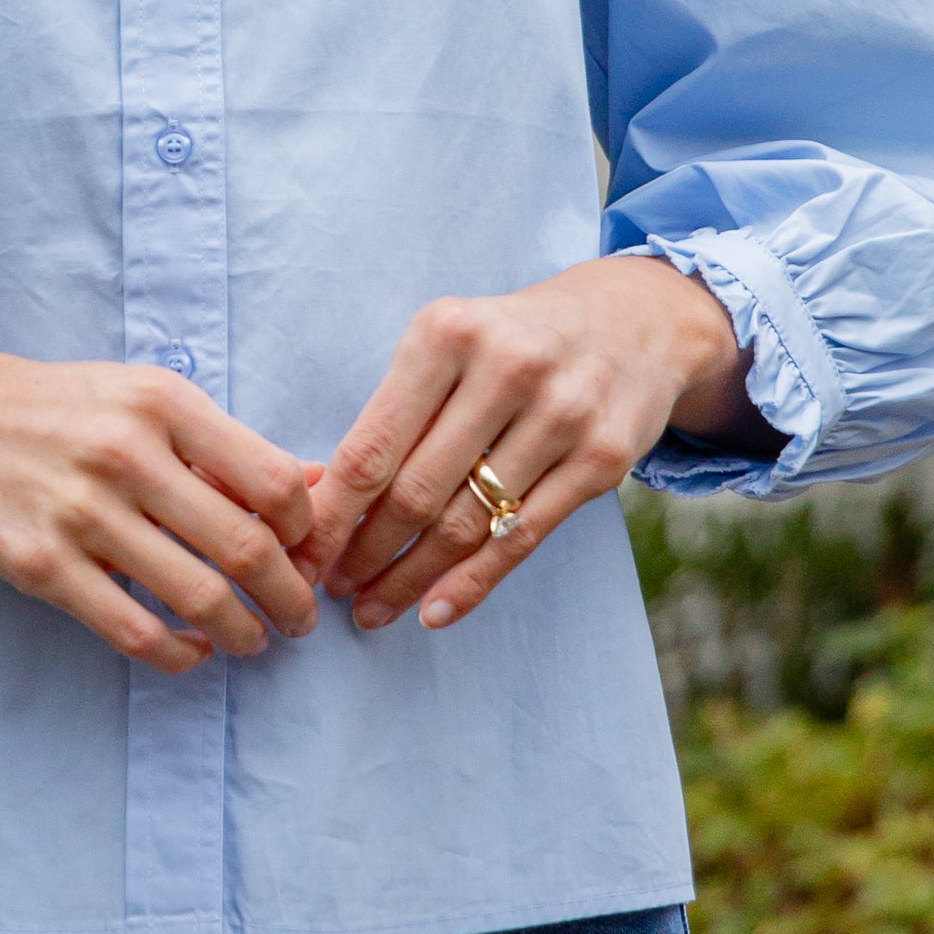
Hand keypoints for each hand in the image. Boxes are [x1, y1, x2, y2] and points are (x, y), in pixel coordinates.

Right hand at [0, 321, 317, 672]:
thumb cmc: (41, 406)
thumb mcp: (131, 396)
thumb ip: (213, 443)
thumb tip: (311, 488)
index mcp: (161, 402)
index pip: (274, 480)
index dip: (307, 532)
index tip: (309, 555)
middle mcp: (127, 452)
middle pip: (247, 546)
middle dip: (290, 597)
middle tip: (300, 619)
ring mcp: (82, 512)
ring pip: (198, 596)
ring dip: (242, 633)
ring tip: (252, 642)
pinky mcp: (41, 564)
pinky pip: (134, 629)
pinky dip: (178, 654)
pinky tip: (189, 653)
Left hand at [302, 259, 759, 634]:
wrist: (634, 321)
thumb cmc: (512, 340)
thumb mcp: (449, 341)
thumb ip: (395, 410)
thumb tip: (324, 501)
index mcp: (448, 333)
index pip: (372, 446)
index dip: (330, 514)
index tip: (300, 555)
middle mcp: (507, 369)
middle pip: (415, 491)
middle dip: (363, 552)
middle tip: (330, 589)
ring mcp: (562, 416)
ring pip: (466, 523)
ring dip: (409, 579)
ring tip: (372, 608)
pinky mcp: (603, 459)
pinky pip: (521, 539)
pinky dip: (471, 584)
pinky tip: (433, 612)